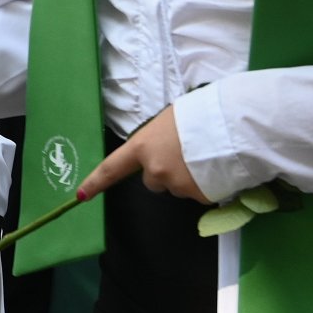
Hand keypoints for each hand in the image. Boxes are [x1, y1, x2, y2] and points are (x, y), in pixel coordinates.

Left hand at [77, 105, 204, 203]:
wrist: (232, 127)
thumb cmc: (198, 115)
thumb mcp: (167, 121)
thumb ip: (155, 140)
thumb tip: (158, 148)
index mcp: (142, 148)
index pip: (111, 168)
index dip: (95, 183)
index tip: (81, 195)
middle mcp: (155, 170)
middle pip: (152, 181)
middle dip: (164, 173)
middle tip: (184, 154)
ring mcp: (176, 185)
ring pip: (176, 188)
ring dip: (185, 178)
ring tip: (204, 157)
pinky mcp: (198, 197)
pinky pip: (197, 194)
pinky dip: (204, 185)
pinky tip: (214, 168)